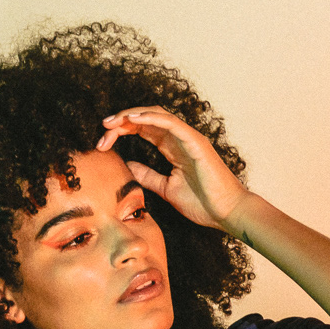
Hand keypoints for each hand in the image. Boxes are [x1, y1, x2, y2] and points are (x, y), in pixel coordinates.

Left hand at [98, 107, 249, 230]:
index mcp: (173, 149)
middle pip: (146, 118)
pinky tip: (132, 119)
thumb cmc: (203, 203)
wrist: (227, 214)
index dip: (121, 131)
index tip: (101, 142)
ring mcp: (188, 138)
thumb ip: (148, 176)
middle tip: (102, 128)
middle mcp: (180, 139)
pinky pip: (170, 122)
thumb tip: (127, 166)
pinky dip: (150, 117)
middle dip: (121, 121)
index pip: (143, 130)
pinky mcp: (195, 142)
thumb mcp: (166, 189)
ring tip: (111, 122)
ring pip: (156, 115)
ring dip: (131, 115)